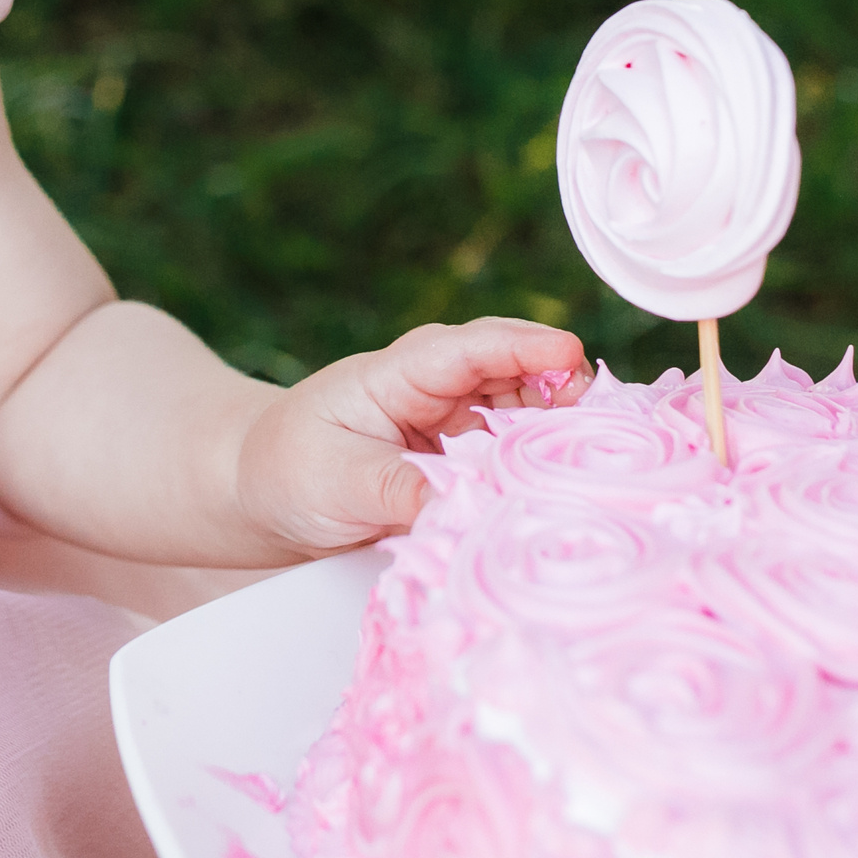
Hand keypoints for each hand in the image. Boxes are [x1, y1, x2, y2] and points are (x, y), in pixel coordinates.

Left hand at [235, 318, 586, 555]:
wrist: (259, 492)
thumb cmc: (288, 470)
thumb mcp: (339, 482)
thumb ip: (402, 492)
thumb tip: (464, 509)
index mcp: (402, 371)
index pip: (473, 348)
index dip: (527, 349)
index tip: (573, 361)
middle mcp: (439, 386)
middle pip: (517, 372)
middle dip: (562, 392)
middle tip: (598, 431)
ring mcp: (457, 422)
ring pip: (526, 413)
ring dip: (554, 434)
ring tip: (579, 469)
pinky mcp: (465, 461)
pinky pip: (513, 455)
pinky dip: (537, 467)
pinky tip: (555, 491)